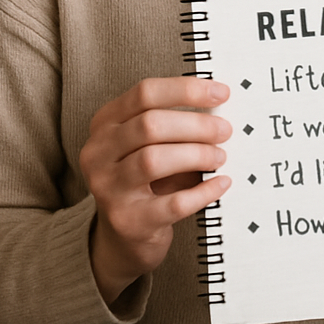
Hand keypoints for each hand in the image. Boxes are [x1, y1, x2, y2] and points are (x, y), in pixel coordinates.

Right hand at [79, 76, 231, 304]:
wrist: (125, 234)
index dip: (187, 90)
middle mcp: (97, 153)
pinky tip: (221, 183)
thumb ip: (175, 120)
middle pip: (150, 125)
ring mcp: (107, 189)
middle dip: (197, 125)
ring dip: (197, 154)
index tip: (222, 93)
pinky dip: (203, 191)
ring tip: (220, 156)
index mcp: (106, 123)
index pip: (145, 93)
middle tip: (225, 130)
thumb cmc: (148, 176)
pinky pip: (172, 203)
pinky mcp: (127, 221)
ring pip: (154, 160)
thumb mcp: (151, 142)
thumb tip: (220, 104)